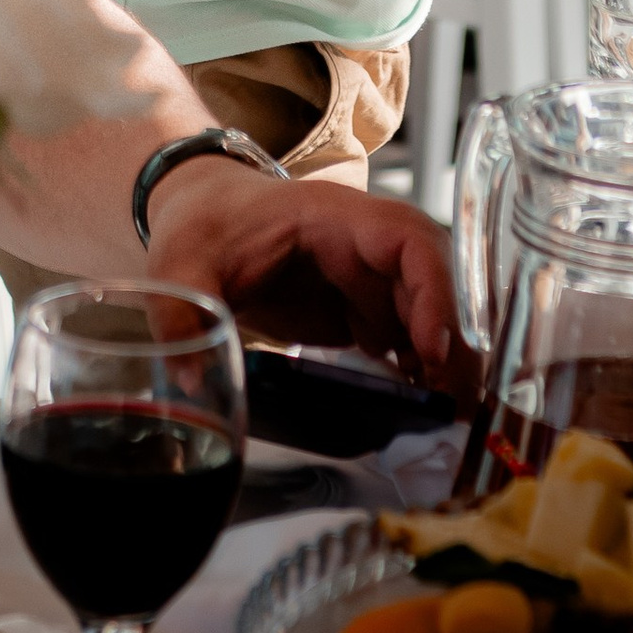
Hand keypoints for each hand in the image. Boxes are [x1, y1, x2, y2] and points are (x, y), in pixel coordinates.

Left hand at [151, 169, 471, 403]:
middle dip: (452, 339)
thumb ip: (182, 315)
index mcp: (331, 217)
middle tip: (451, 403)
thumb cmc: (200, 226)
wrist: (203, 217)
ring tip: (442, 415)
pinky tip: (418, 409)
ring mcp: (366, 276)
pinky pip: (407, 335)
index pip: (406, 241)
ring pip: (428, 311)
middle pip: (435, 280)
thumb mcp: (181, 264)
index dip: (433, 290)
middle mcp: (363, 244)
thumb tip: (191, 382)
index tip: (431, 348)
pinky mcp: (361, 308)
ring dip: (442, 360)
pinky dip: (419, 370)